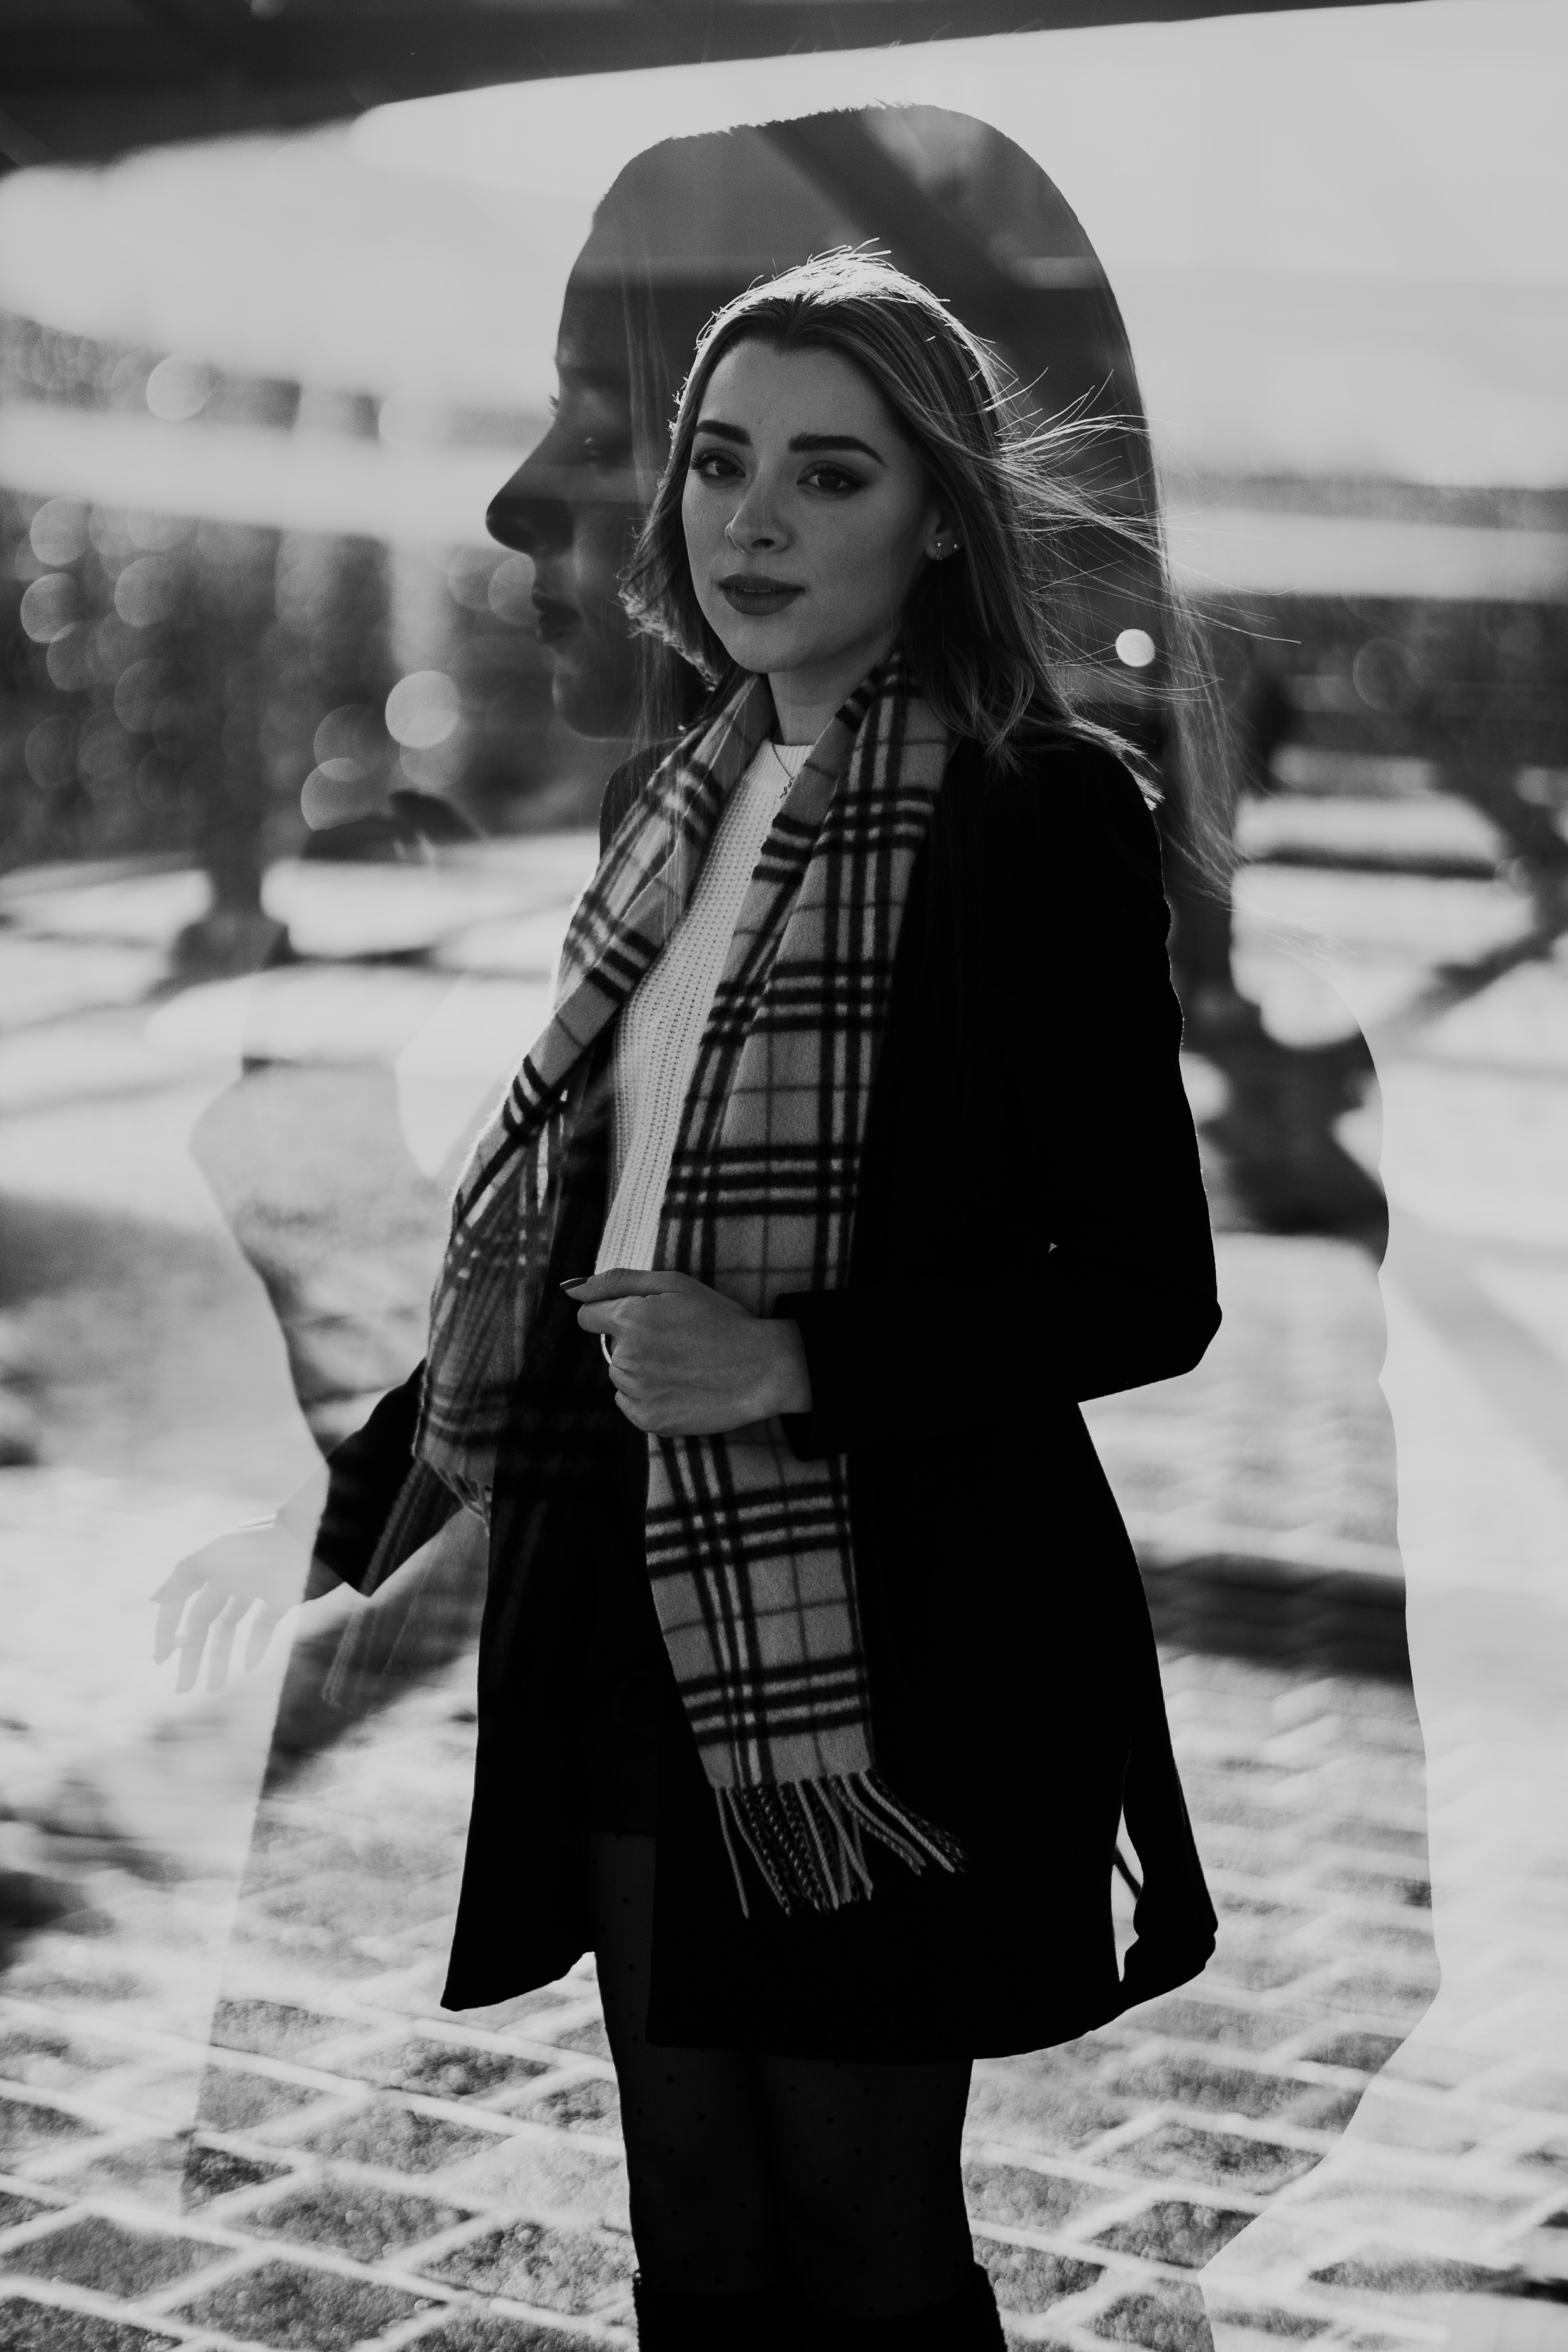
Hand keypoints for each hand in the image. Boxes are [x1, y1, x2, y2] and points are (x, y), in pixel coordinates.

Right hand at [151, 1520, 311, 1693]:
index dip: (166, 1628)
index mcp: (210, 1562)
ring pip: (229, 1627)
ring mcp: (255, 1586)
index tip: (160, 1658)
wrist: (318, 1534)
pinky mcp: (282, 1596)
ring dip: (220, 1658)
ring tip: (213, 1688)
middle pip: (202, 1621)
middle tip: (184, 1689)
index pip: (178, 1599)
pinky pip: (263, 1625)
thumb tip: (154, 1599)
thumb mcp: (218, 1553)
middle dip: (192, 1655)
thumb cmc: (266, 1541)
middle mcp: (229, 1575)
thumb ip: (184, 1575)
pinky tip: (246, 1665)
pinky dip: (255, 1645)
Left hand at [567, 1270, 811, 1436]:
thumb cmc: (720, 1320)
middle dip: (633, 1342)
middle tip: (676, 1341)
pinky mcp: (648, 1420)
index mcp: (630, 1320)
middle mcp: (626, 1358)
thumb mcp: (674, 1284)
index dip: (613, 1313)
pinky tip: (679, 1387)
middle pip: (610, 1349)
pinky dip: (648, 1396)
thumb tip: (571, 1288)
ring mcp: (636, 1393)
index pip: (589, 1317)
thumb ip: (617, 1281)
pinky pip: (630, 1404)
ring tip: (682, 1365)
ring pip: (620, 1377)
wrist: (760, 1369)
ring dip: (641, 1370)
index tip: (641, 1318)